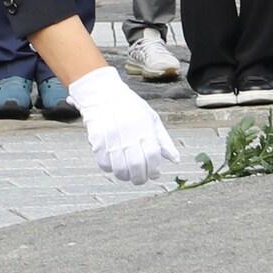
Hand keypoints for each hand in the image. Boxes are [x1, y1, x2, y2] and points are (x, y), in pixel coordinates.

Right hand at [66, 66, 178, 184]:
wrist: (101, 93)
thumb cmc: (129, 105)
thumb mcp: (151, 118)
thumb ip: (164, 141)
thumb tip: (175, 160)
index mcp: (144, 125)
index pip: (152, 155)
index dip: (154, 170)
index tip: (155, 174)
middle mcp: (128, 132)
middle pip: (136, 165)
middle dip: (141, 178)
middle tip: (141, 179)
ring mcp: (111, 137)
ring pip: (119, 168)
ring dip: (126, 176)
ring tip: (129, 174)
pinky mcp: (97, 140)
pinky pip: (104, 164)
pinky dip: (110, 169)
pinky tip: (115, 164)